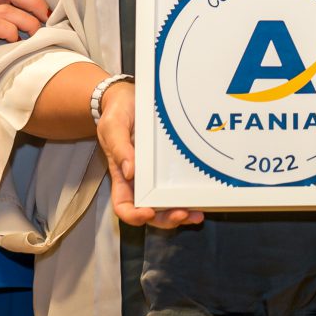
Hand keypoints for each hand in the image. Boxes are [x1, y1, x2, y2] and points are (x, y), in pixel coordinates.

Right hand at [94, 79, 203, 229]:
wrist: (129, 97)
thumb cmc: (117, 113)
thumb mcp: (112, 126)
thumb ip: (119, 148)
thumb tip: (130, 172)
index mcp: (122, 176)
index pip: (123, 206)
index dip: (134, 216)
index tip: (148, 212)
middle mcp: (139, 181)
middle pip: (150, 212)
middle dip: (165, 219)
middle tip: (182, 214)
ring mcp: (156, 175)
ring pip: (167, 204)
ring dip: (181, 213)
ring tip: (196, 215)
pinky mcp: (169, 167)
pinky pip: (178, 187)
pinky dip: (189, 197)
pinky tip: (202, 199)